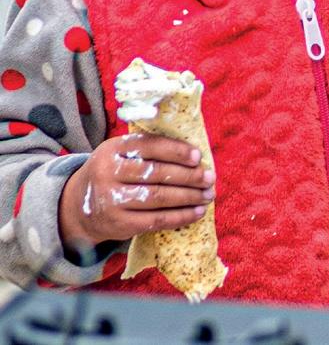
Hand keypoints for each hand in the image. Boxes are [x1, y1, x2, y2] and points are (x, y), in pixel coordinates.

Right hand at [58, 134, 212, 248]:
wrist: (78, 207)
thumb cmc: (113, 173)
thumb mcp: (120, 154)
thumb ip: (149, 149)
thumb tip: (195, 155)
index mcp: (111, 150)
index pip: (150, 146)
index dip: (177, 151)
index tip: (198, 156)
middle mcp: (107, 174)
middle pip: (157, 173)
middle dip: (189, 176)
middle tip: (210, 177)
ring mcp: (111, 200)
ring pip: (159, 197)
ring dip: (189, 196)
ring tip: (208, 194)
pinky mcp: (119, 224)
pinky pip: (156, 220)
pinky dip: (180, 216)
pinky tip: (197, 212)